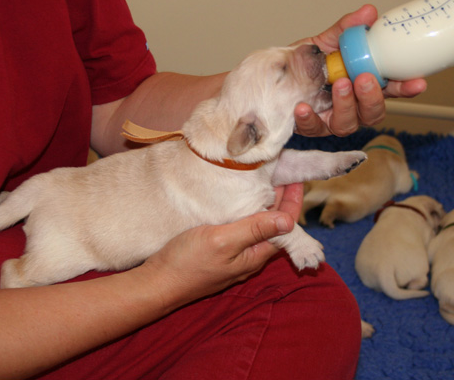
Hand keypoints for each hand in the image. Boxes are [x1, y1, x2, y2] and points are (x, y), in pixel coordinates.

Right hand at [140, 184, 301, 306]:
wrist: (157, 283)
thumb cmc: (188, 262)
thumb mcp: (223, 240)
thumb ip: (255, 229)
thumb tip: (289, 221)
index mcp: (256, 254)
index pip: (286, 225)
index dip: (293, 200)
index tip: (295, 176)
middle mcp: (251, 256)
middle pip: (276, 224)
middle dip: (282, 199)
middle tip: (283, 171)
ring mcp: (236, 255)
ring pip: (260, 226)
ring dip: (266, 204)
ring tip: (267, 179)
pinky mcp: (222, 252)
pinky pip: (244, 229)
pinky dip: (249, 211)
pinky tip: (242, 200)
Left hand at [292, 4, 426, 136]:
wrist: (276, 73)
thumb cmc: (306, 61)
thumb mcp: (327, 40)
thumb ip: (347, 29)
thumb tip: (369, 12)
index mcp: (363, 84)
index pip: (391, 90)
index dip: (406, 88)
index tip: (417, 82)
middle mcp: (352, 106)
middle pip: (373, 113)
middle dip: (372, 98)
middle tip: (364, 79)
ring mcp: (332, 119)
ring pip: (348, 124)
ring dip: (346, 105)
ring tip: (339, 85)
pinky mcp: (311, 127)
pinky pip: (313, 128)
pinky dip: (309, 119)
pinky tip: (302, 107)